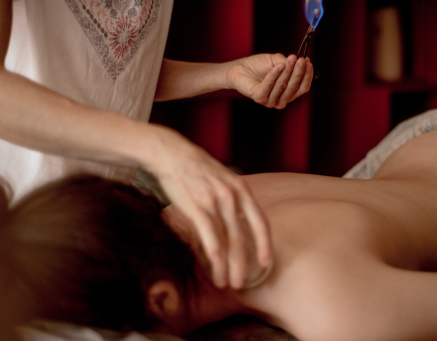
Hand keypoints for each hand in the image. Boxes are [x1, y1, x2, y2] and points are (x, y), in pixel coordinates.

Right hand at [150, 127, 272, 288]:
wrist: (172, 153)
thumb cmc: (198, 170)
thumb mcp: (225, 180)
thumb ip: (235, 201)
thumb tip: (242, 225)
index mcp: (242, 189)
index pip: (260, 222)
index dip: (264, 245)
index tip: (265, 263)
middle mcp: (232, 195)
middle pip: (242, 237)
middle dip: (242, 264)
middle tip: (240, 283)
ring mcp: (214, 199)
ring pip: (225, 239)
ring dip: (225, 265)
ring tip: (223, 282)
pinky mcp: (196, 204)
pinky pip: (208, 230)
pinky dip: (213, 249)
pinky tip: (214, 263)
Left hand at [228, 53, 313, 108]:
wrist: (240, 68)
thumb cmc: (259, 65)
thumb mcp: (276, 60)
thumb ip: (287, 62)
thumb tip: (296, 61)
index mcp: (288, 93)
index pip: (302, 88)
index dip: (307, 76)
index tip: (309, 62)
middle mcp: (281, 100)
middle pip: (294, 87)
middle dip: (299, 72)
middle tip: (301, 60)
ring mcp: (270, 101)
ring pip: (283, 86)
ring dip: (288, 72)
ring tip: (291, 59)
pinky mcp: (260, 98)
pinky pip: (269, 85)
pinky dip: (274, 75)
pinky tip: (279, 65)